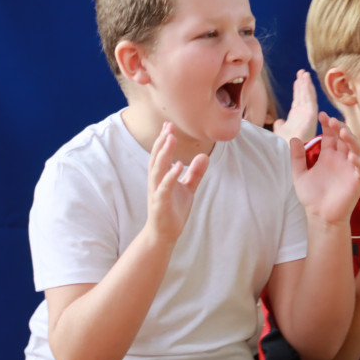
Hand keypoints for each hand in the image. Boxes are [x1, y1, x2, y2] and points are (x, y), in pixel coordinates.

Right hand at [146, 122, 208, 242]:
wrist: (164, 234)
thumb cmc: (173, 210)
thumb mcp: (188, 189)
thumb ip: (195, 173)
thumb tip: (204, 156)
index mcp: (161, 177)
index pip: (161, 154)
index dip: (164, 140)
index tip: (169, 125)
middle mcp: (156, 181)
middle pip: (157, 157)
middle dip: (162, 141)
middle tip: (168, 126)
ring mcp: (156, 191)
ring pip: (158, 169)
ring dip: (164, 153)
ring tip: (171, 138)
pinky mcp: (160, 203)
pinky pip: (164, 187)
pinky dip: (170, 175)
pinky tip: (178, 166)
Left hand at [274, 69, 318, 143]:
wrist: (286, 151)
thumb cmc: (282, 144)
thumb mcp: (279, 132)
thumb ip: (280, 125)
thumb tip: (278, 121)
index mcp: (295, 118)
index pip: (297, 101)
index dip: (297, 90)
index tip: (297, 81)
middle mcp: (302, 115)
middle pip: (302, 96)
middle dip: (302, 84)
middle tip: (302, 72)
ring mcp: (307, 115)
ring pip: (307, 95)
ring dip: (306, 83)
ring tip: (304, 72)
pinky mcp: (311, 115)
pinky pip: (310, 98)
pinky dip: (309, 88)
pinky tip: (306, 78)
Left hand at [290, 112, 359, 223]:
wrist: (320, 216)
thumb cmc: (311, 196)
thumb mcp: (299, 174)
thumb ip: (296, 157)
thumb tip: (293, 138)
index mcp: (328, 155)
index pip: (331, 134)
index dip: (328, 124)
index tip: (321, 115)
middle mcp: (341, 159)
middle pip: (345, 138)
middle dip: (340, 128)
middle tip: (332, 121)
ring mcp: (350, 168)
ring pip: (356, 149)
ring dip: (351, 140)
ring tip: (343, 133)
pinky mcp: (357, 180)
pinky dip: (358, 161)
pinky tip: (350, 157)